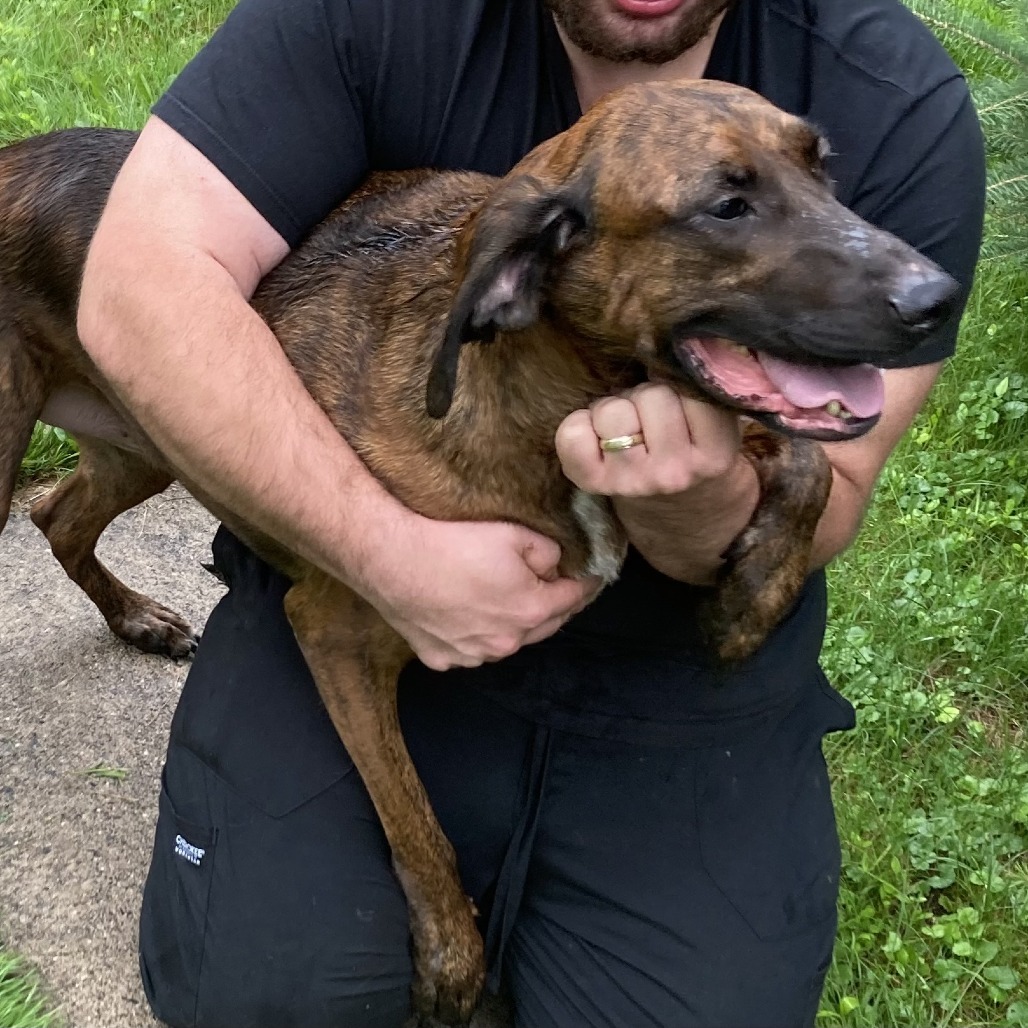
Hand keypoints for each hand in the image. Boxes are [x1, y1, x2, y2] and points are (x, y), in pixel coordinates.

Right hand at [359, 509, 601, 671]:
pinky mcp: (441, 657)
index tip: (594, 577)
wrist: (393, 559)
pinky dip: (474, 637)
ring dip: (512, 626)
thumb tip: (553, 565)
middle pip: (543, 626)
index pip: (572, 598)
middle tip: (557, 589)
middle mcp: (506, 641)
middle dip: (553, 607)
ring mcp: (472, 654)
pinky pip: (467, 650)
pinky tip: (467, 617)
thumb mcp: (514, 533)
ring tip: (507, 604)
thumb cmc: (453, 543)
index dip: (585, 584)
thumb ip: (546, 551)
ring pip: (505, 642)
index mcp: (531, 610)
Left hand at [555, 382, 742, 497]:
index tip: (679, 397)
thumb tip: (653, 335)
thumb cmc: (692, 444)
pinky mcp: (594, 483)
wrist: (677, 505)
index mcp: (715, 452)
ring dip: (614, 408)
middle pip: (650, 395)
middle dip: (646, 394)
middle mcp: (674, 472)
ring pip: (611, 411)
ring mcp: (632, 481)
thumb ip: (702, 381)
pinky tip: (597, 435)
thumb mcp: (716, 418)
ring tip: (627, 424)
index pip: (690, 387)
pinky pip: (573, 434)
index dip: (679, 382)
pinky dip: (579, 425)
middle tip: (651, 414)